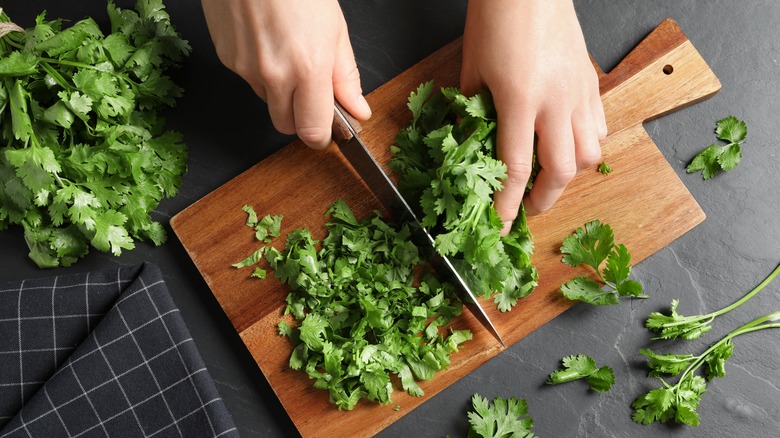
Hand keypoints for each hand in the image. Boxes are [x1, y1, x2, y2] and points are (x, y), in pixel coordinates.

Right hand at [201, 0, 371, 148]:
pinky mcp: (226, 58)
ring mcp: (245, 68)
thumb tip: (357, 110)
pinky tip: (266, 41)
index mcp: (308, 68)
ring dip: (279, 90)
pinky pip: (248, 79)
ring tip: (287, 51)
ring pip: (266, 101)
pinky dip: (259, 70)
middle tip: (310, 89)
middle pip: (285, 126)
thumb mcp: (335, 28)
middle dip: (299, 116)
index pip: (312, 131)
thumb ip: (345, 76)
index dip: (322, 135)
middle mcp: (274, 75)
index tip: (328, 128)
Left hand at [461, 0, 606, 234]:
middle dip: (544, 199)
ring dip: (569, 176)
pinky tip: (569, 145)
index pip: (517, 167)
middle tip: (527, 208)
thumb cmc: (495, 18)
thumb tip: (468, 145)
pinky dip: (586, 146)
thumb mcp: (471, 69)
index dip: (508, 204)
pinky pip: (599, 126)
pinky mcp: (591, 81)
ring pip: (590, 153)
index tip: (500, 225)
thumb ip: (471, 112)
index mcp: (520, 99)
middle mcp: (556, 100)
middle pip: (562, 170)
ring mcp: (579, 91)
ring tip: (550, 180)